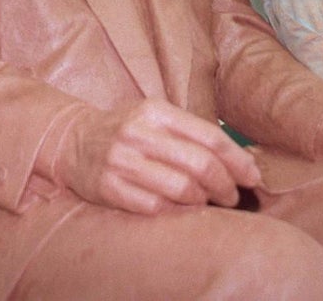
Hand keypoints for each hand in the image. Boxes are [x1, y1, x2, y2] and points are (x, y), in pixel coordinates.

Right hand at [52, 99, 260, 214]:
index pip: (210, 136)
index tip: (252, 176)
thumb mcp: (155, 117)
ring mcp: (121, 162)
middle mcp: (138, 134)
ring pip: (181, 189)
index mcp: (155, 111)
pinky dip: (177, 212)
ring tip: (208, 202)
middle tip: (232, 195)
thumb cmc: (126, 130)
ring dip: (203, 201)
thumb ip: (191, 132)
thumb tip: (242, 160)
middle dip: (226, 185)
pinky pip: (156, 207)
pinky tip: (182, 209)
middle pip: (200, 165)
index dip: (237, 160)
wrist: (71, 141)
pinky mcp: (109, 188)